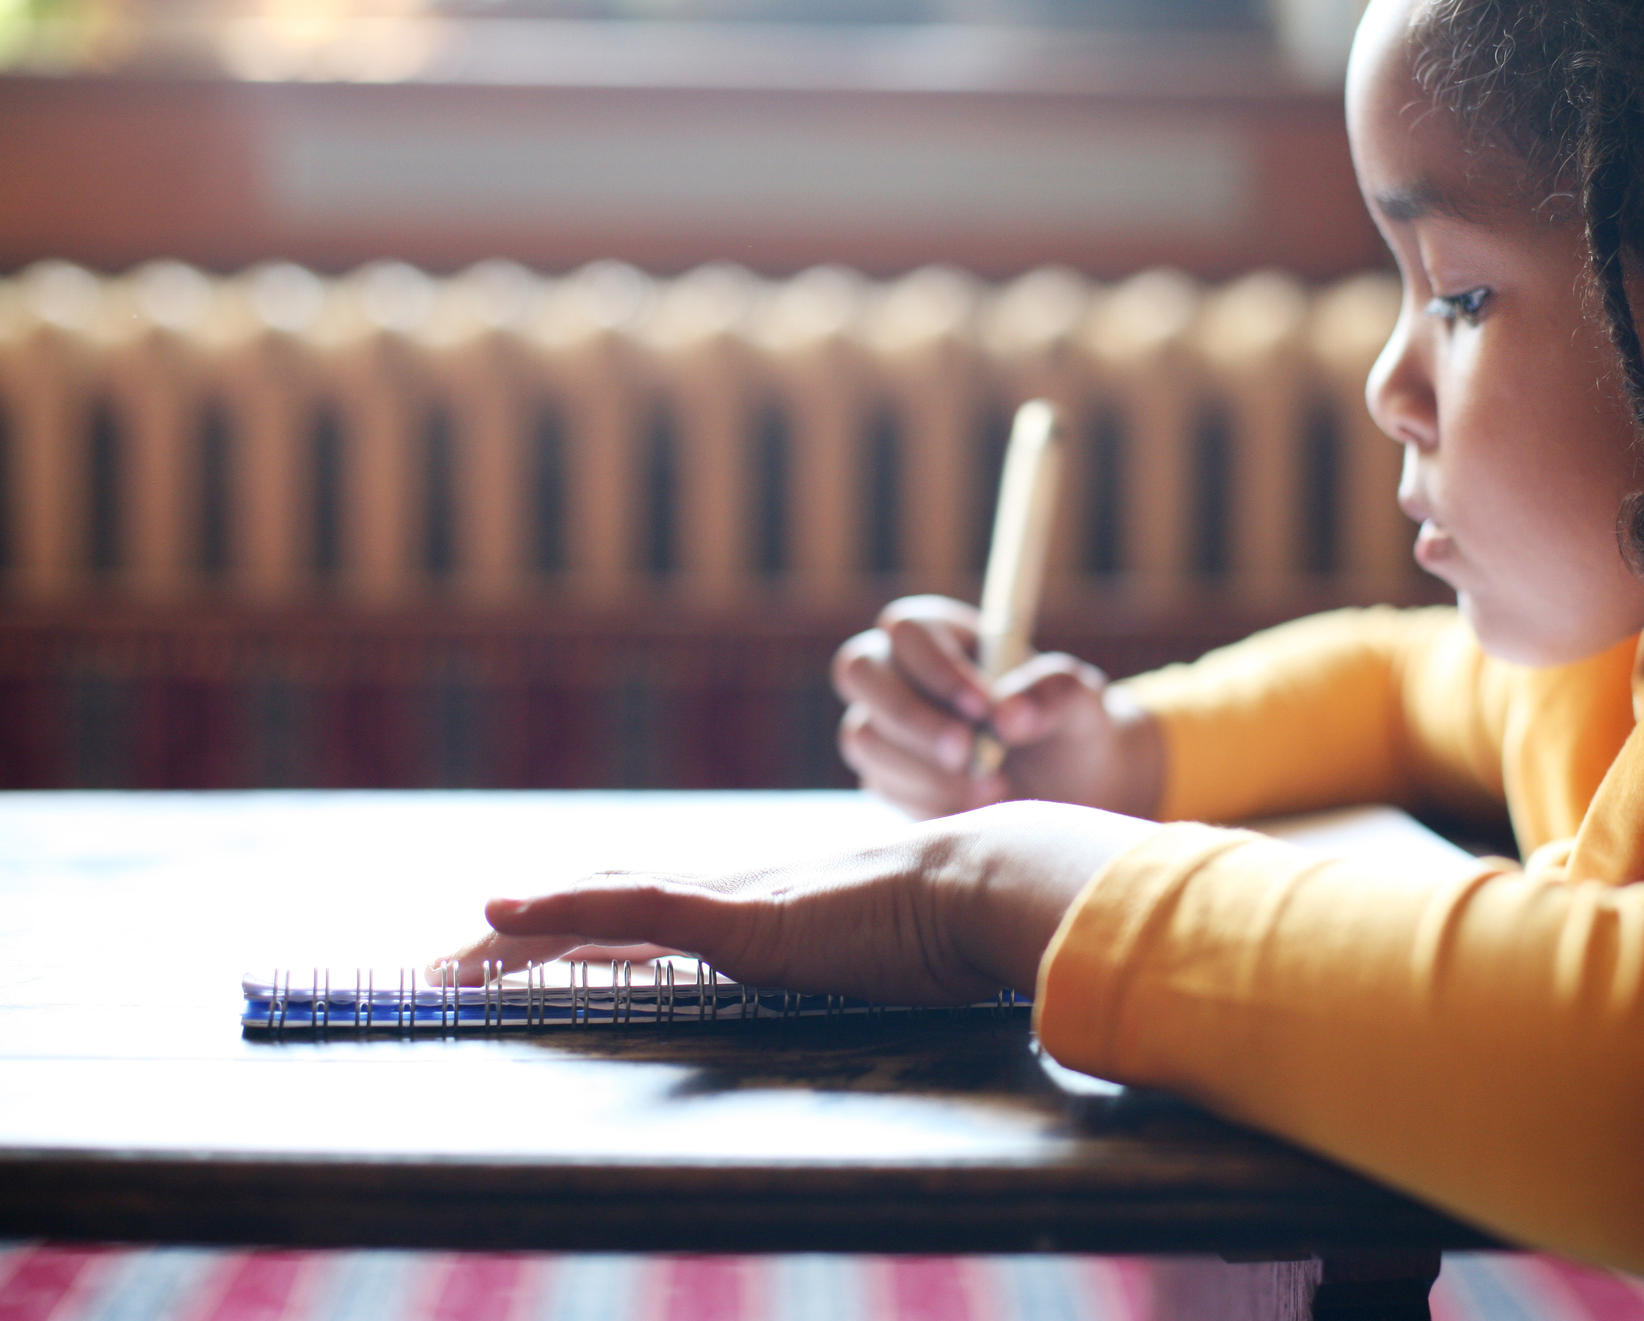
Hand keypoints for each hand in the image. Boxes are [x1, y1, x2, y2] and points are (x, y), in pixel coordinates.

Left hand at [431, 801, 1152, 998]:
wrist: (987, 884)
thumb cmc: (953, 921)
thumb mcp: (883, 948)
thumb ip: (851, 956)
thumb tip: (855, 973)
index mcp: (757, 904)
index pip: (643, 915)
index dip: (576, 928)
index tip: (516, 952)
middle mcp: (728, 891)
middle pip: (600, 904)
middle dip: (518, 936)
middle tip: (442, 966)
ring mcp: (728, 899)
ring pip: (594, 905)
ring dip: (514, 933)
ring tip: (442, 961)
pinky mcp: (737, 918)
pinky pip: (629, 910)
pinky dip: (559, 910)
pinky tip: (502, 914)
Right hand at [832, 595, 1165, 819]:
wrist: (1070, 791)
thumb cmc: (1070, 728)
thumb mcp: (1081, 702)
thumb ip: (1052, 694)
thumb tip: (1008, 718)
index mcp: (943, 633)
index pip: (908, 630)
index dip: (937, 667)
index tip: (985, 709)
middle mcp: (902, 672)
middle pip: (858, 671)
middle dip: (910, 715)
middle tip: (965, 752)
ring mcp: (885, 726)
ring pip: (864, 737)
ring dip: (924, 767)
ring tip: (994, 788)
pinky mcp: (886, 776)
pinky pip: (882, 785)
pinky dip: (930, 800)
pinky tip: (979, 806)